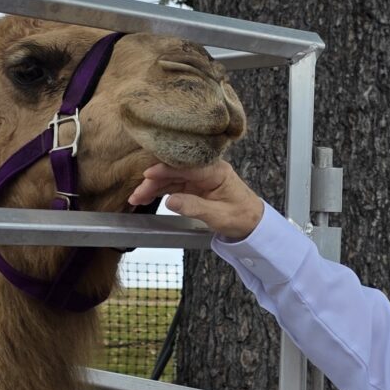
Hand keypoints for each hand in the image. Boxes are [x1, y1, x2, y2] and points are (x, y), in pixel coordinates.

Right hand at [129, 160, 264, 241]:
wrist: (253, 222)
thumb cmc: (242, 216)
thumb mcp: (218, 216)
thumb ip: (194, 207)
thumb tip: (169, 201)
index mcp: (215, 171)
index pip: (185, 166)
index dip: (164, 169)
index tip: (147, 175)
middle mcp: (206, 170)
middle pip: (174, 171)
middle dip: (153, 181)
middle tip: (137, 195)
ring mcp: (199, 178)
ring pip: (171, 178)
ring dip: (153, 187)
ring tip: (136, 198)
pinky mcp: (195, 186)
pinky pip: (174, 185)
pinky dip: (160, 191)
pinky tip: (147, 196)